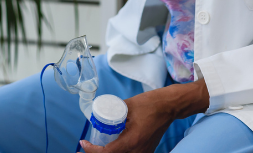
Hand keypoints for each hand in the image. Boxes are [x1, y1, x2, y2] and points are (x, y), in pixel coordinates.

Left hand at [79, 82, 209, 152]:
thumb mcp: (127, 106)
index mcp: (132, 141)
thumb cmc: (150, 104)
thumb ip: (111, 112)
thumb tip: (98, 114)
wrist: (169, 106)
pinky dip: (118, 152)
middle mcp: (138, 151)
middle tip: (87, 146)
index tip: (83, 143)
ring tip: (96, 147)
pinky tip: (111, 146)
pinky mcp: (146, 151)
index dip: (92, 150)